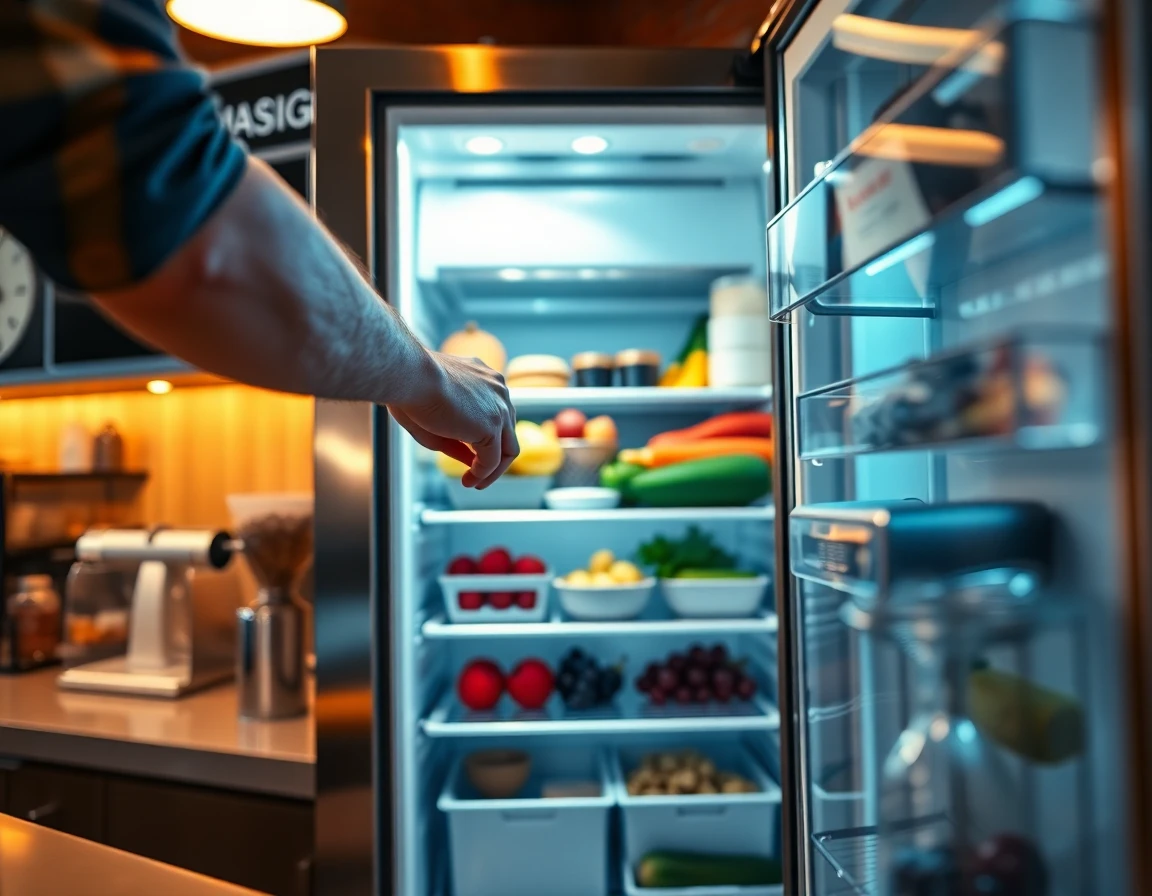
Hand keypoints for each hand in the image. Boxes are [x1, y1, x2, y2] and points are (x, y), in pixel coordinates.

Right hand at [388, 351, 518, 488]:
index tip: (471, 454)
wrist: (411, 375)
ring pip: (507, 448)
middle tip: (478, 473)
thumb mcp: (438, 416)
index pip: (497, 412)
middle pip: (508, 430)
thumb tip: (474, 463)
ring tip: (476, 483)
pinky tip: (469, 481)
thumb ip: (459, 440)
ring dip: (493, 470)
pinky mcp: (492, 425)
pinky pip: (492, 459)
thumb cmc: (412, 389)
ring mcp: (499, 407)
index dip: (487, 436)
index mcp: (485, 379)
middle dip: (495, 456)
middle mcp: (498, 389)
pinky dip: (482, 474)